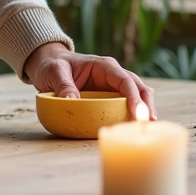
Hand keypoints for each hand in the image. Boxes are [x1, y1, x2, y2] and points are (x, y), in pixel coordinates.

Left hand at [22, 42, 155, 119]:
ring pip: (136, 97)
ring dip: (143, 111)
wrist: (48, 64)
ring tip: (145, 130)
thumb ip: (63, 85)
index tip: (138, 113)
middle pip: (139, 88)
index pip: (125, 80)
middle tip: (147, 124)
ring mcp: (112, 87)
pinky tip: (133, 130)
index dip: (134, 96)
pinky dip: (131, 116)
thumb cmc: (52, 65)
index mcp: (104, 66)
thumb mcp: (54, 72)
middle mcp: (113, 75)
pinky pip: (124, 106)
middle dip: (146, 105)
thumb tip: (71, 101)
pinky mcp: (108, 98)